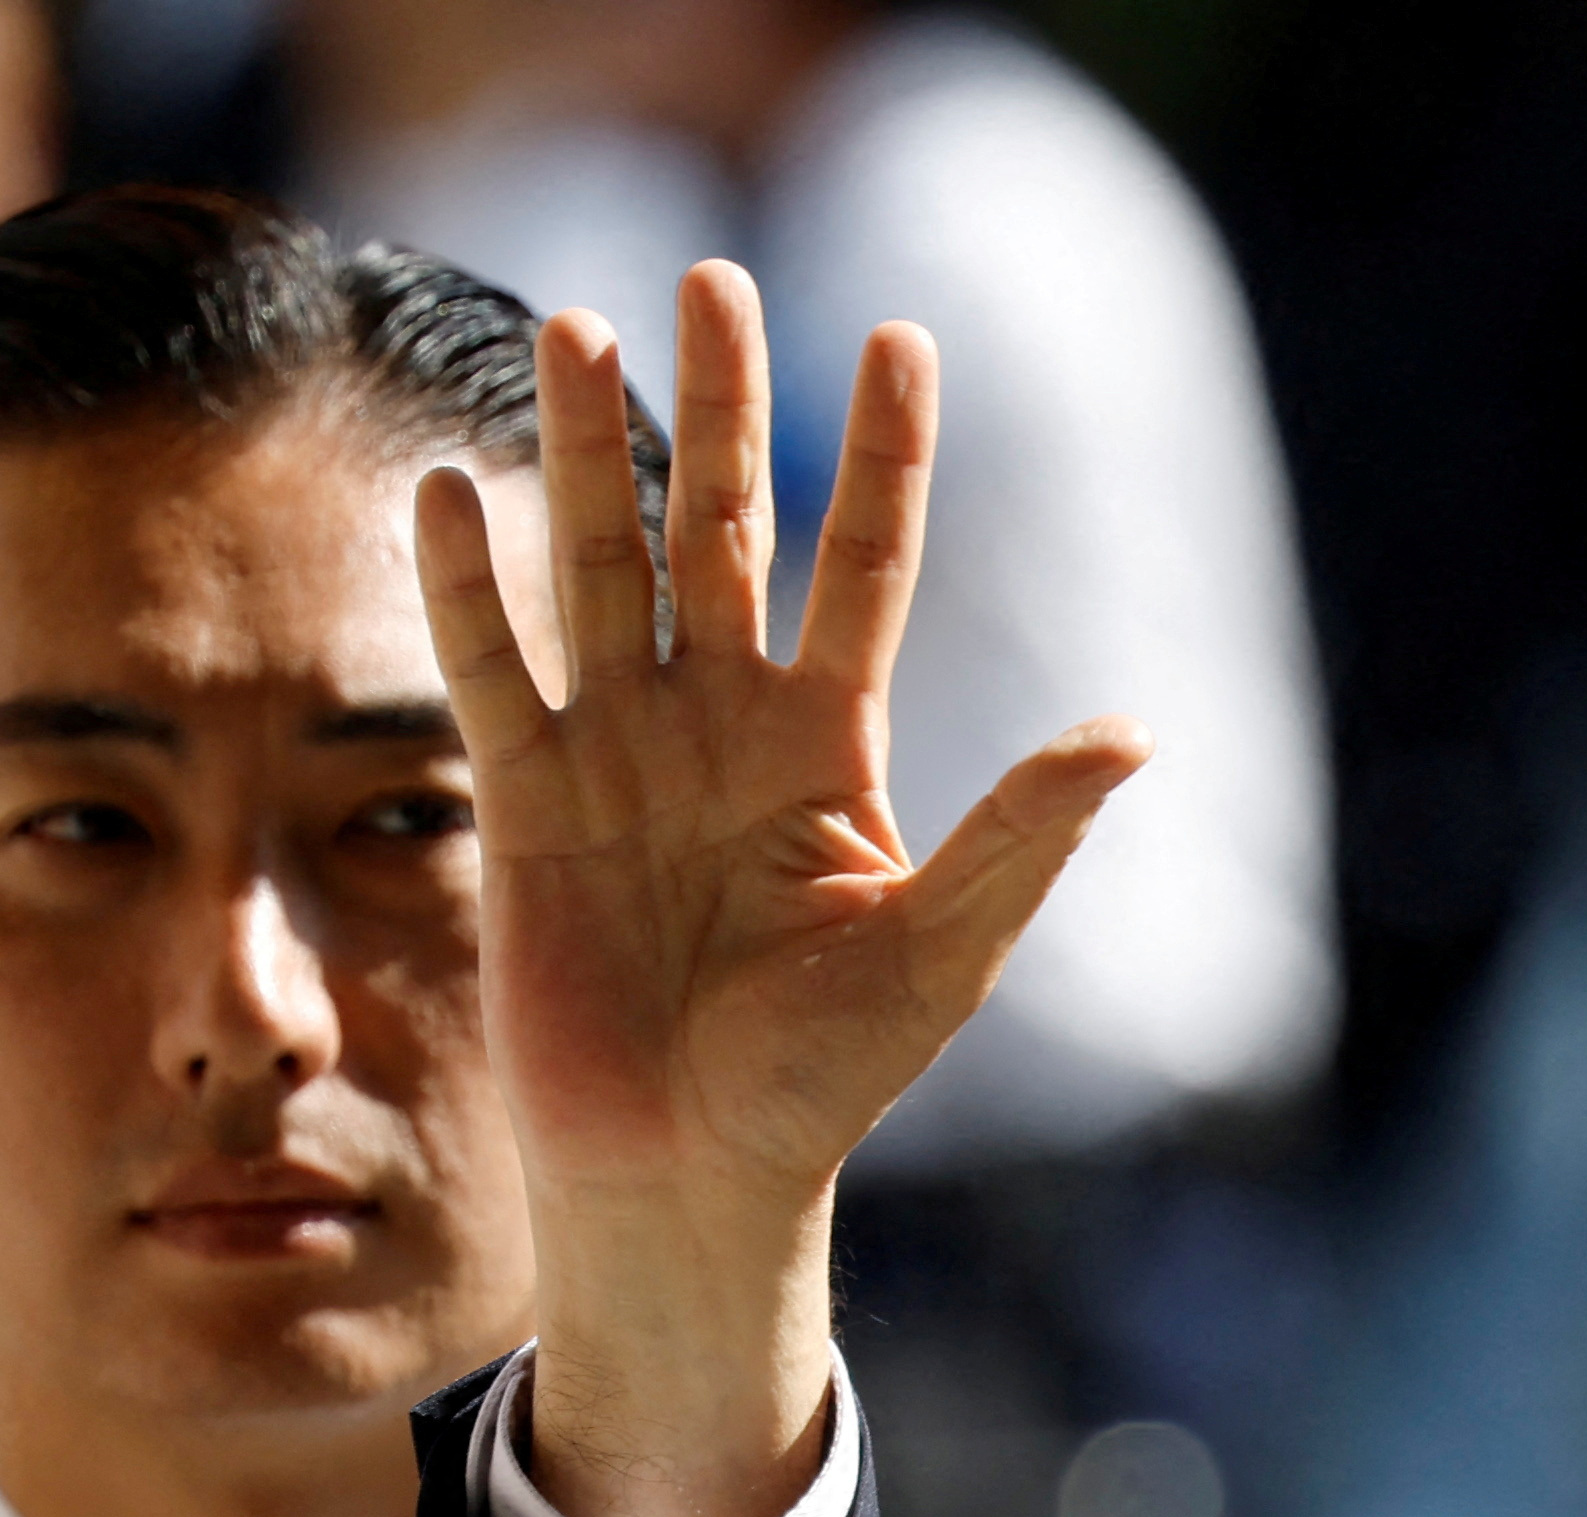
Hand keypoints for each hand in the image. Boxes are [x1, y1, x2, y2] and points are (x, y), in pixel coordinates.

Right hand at [416, 264, 1143, 1516]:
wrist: (693, 1172)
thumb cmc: (822, 1078)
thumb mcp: (942, 951)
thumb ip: (1022, 835)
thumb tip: (1132, 732)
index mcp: (830, 746)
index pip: (863, 567)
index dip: (881, 457)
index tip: (902, 334)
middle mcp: (721, 723)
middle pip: (724, 529)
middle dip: (720, 407)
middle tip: (713, 274)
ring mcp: (619, 751)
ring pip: (604, 569)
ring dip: (592, 455)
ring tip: (578, 330)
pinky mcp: (523, 802)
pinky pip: (495, 673)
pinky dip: (471, 589)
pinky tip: (453, 490)